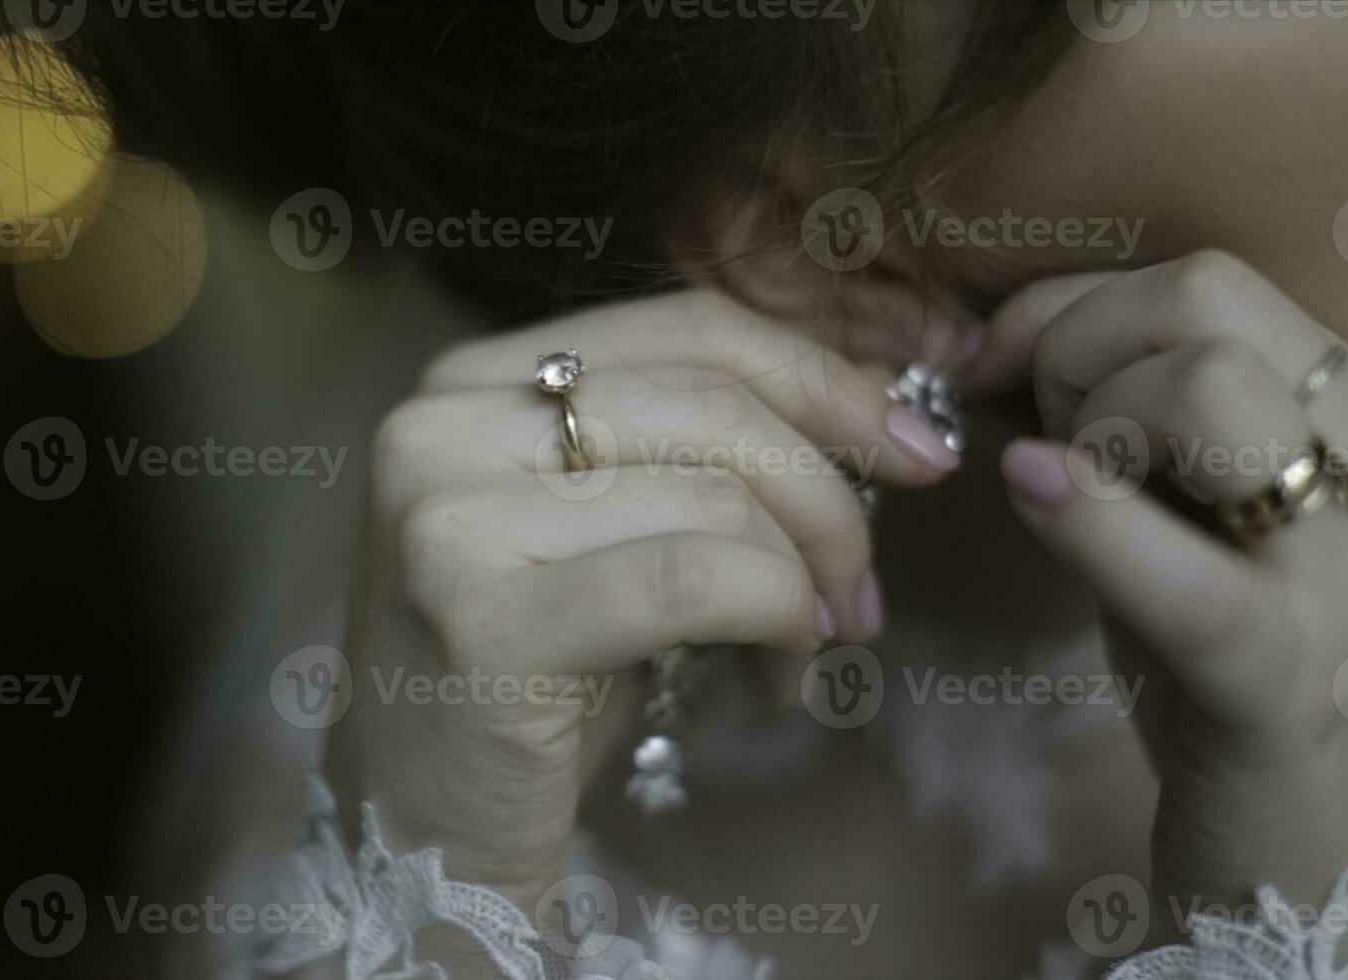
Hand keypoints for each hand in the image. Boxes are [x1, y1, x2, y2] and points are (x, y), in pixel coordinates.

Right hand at [328, 288, 963, 912]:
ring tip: (806, 650)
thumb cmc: (536, 679)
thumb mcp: (616, 533)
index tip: (920, 450)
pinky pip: (694, 579)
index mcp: (470, 380)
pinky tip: (780, 674)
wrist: (427, 832)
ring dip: (804, 583)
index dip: (823, 379)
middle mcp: (440, 427)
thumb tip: (877, 392)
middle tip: (863, 593)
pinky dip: (775, 619)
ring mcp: (448, 517)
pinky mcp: (483, 618)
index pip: (687, 330)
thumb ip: (705, 451)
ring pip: (715, 496)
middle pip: (712, 404)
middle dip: (830, 498)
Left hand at [978, 251, 1347, 917]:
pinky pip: (1193, 578)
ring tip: (1061, 491)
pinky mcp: (1290, 682)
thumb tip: (1013, 335)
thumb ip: (1131, 411)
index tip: (997, 367)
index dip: (1071, 306)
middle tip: (1037, 435)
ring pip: (1207, 390)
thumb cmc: (1223, 658)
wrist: (1299, 845)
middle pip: (1205, 300)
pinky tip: (1028, 491)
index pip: (1209, 281)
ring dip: (1086, 420)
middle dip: (1072, 346)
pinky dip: (1091, 518)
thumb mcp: (1187, 506)